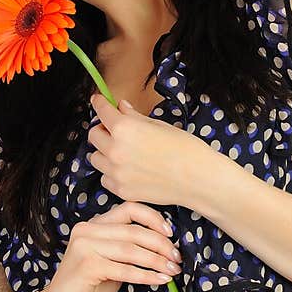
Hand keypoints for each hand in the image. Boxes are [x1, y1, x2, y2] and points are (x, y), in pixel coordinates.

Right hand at [41, 200, 181, 291]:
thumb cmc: (88, 286)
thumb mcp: (112, 261)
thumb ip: (130, 249)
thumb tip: (166, 247)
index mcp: (94, 224)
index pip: (129, 209)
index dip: (153, 218)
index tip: (171, 233)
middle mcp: (87, 230)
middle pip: (134, 230)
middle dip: (161, 245)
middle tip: (177, 258)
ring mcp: (85, 246)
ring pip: (131, 249)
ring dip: (157, 261)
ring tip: (173, 271)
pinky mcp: (86, 265)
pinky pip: (125, 269)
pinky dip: (146, 275)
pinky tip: (160, 280)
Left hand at [87, 93, 206, 207]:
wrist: (198, 179)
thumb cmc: (184, 149)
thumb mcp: (159, 125)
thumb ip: (134, 117)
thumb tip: (121, 107)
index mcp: (124, 128)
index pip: (101, 111)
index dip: (100, 103)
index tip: (99, 101)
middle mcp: (115, 150)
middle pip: (93, 135)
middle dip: (102, 130)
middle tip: (115, 131)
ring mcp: (116, 172)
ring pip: (95, 158)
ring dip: (105, 153)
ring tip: (123, 153)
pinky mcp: (121, 190)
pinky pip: (105, 178)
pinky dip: (112, 173)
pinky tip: (128, 170)